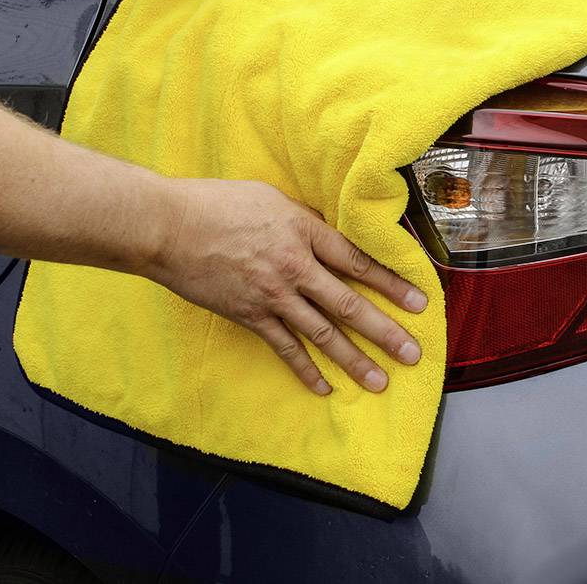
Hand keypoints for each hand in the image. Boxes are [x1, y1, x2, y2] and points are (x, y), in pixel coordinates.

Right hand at [147, 178, 427, 394]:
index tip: (419, 301)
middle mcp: (294, 266)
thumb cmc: (217, 203)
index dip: (391, 282)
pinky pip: (284, 347)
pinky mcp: (249, 315)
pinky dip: (305, 369)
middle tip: (413, 354)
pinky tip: (325, 387)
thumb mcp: (272, 199)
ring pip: (322, 332)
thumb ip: (304, 221)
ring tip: (379, 380)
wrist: (168, 227)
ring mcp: (272, 295)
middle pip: (348, 303)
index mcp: (304, 231)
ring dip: (354, 359)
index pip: (358, 261)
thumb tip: (329, 234)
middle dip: (385, 330)